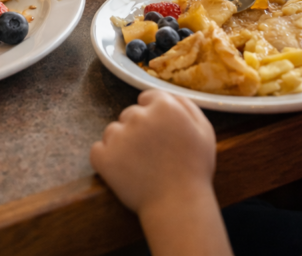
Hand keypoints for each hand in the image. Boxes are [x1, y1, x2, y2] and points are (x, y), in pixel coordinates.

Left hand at [90, 90, 216, 215]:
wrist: (178, 205)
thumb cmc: (194, 170)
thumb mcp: (204, 131)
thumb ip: (187, 106)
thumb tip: (169, 96)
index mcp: (164, 107)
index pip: (148, 98)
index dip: (154, 116)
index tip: (159, 133)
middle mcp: (138, 116)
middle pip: (130, 114)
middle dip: (138, 129)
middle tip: (152, 153)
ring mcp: (118, 136)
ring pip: (112, 131)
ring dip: (121, 143)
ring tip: (139, 165)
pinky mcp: (103, 156)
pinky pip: (98, 149)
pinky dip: (106, 159)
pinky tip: (123, 171)